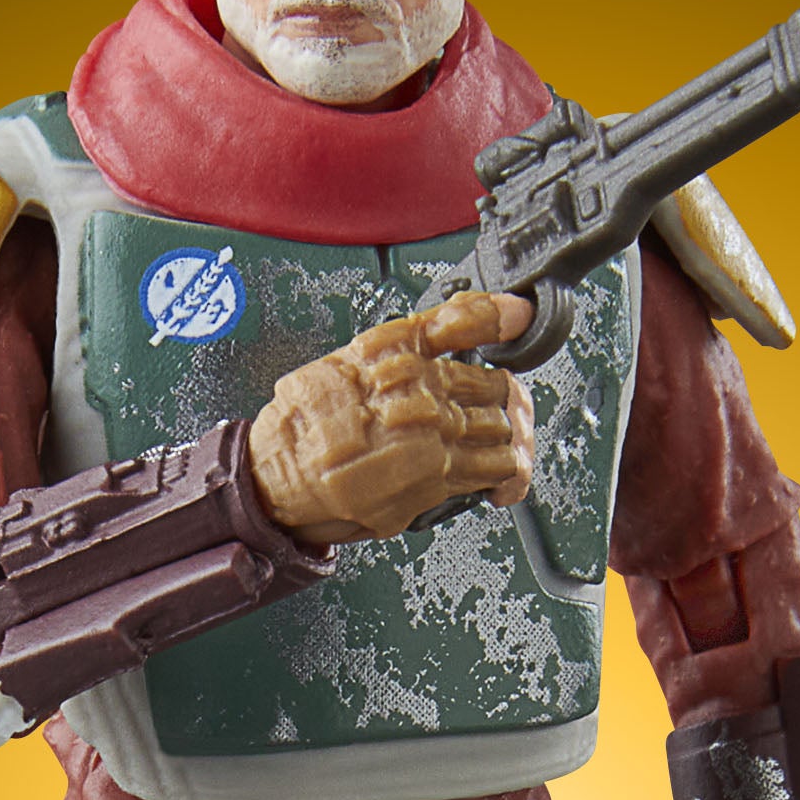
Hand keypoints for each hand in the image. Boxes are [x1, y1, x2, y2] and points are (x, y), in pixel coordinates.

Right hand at [250, 292, 537, 542]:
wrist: (280, 476)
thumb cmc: (303, 426)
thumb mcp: (343, 359)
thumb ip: (396, 349)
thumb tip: (439, 338)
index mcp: (395, 348)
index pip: (465, 320)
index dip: (500, 316)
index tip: (519, 317)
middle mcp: (420, 384)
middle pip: (495, 382)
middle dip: (507, 398)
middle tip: (506, 412)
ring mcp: (434, 429)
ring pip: (503, 423)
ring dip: (510, 438)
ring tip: (502, 450)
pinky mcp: (438, 473)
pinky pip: (497, 466)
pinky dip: (510, 474)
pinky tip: (505, 483)